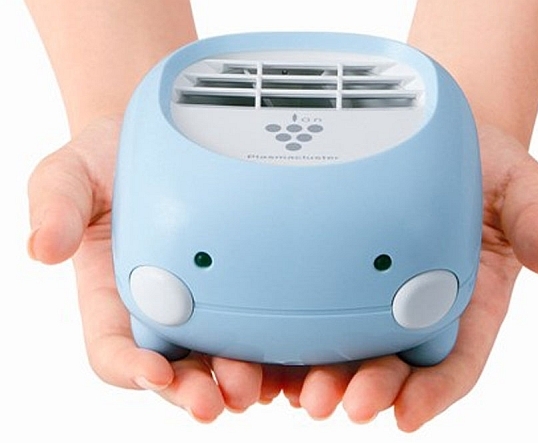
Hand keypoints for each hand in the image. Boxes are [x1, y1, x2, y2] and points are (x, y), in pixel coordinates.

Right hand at [26, 116, 284, 420]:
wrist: (157, 139)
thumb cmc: (107, 162)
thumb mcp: (70, 176)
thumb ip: (56, 207)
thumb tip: (42, 249)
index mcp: (113, 298)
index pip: (116, 352)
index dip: (132, 371)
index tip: (155, 372)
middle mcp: (159, 309)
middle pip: (175, 368)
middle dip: (194, 390)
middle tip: (218, 399)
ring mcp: (202, 300)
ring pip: (219, 356)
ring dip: (235, 379)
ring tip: (256, 385)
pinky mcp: (239, 284)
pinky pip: (253, 322)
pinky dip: (267, 347)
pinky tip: (287, 349)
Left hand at [281, 123, 537, 430]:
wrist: (437, 138)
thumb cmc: (484, 167)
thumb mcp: (521, 186)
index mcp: (466, 300)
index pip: (452, 361)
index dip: (433, 393)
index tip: (407, 416)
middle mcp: (417, 306)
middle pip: (393, 364)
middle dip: (366, 388)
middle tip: (336, 401)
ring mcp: (375, 292)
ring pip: (349, 347)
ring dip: (324, 374)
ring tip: (299, 389)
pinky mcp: (340, 271)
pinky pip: (317, 310)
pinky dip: (297, 339)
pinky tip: (274, 351)